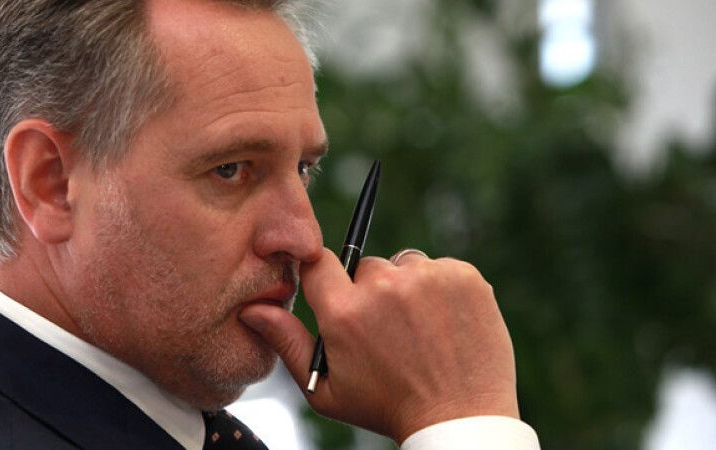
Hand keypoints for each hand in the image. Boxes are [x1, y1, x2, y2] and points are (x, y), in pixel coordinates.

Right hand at [239, 247, 518, 443]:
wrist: (460, 420)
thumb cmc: (386, 408)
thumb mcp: (325, 388)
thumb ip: (286, 343)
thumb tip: (252, 310)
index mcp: (344, 312)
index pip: (318, 262)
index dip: (325, 277)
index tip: (338, 294)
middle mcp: (384, 287)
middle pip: (365, 266)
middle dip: (371, 291)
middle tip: (388, 330)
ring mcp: (428, 278)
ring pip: (405, 265)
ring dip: (408, 287)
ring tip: (420, 330)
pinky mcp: (464, 276)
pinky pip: (441, 267)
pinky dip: (442, 289)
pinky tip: (445, 324)